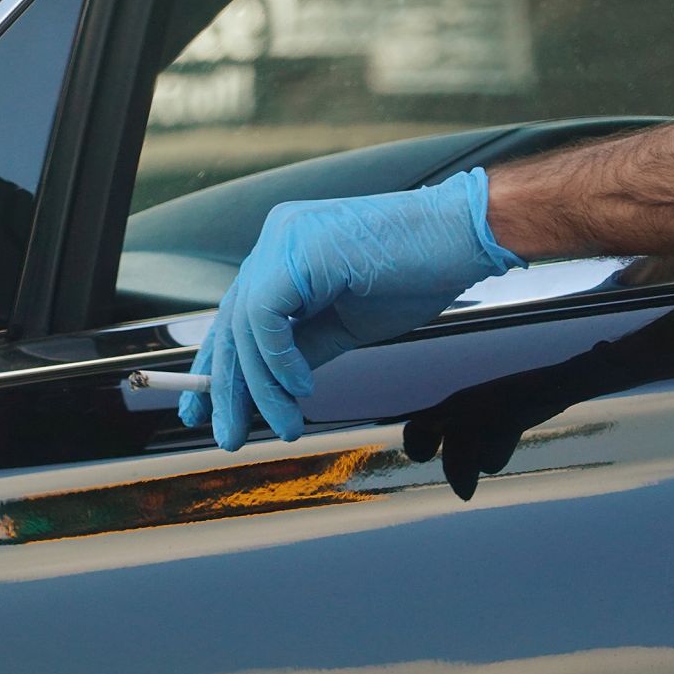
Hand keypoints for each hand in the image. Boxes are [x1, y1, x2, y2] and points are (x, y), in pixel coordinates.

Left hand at [178, 167, 524, 449]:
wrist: (464, 238)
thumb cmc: (416, 273)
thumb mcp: (345, 324)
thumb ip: (303, 349)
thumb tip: (270, 389)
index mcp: (283, 252)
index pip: (237, 317)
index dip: (220, 368)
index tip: (210, 412)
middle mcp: (275, 239)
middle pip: (233, 324)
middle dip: (227, 387)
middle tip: (228, 435)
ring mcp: (284, 239)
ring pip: (246, 326)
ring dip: (262, 387)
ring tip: (284, 425)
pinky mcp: (298, 250)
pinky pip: (266, 317)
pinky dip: (279, 360)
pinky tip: (301, 388)